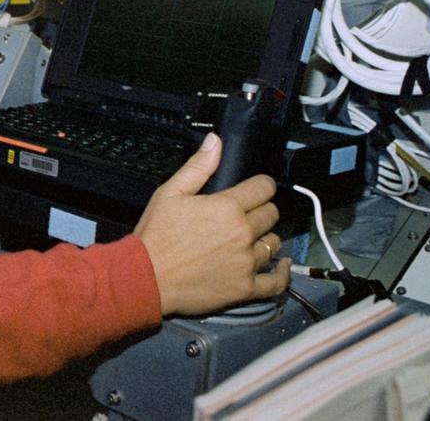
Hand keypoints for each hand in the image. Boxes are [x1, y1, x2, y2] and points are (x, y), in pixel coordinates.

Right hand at [134, 133, 289, 316]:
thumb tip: (215, 142)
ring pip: (274, 244)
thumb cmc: (156, 235)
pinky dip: (282, 273)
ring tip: (251, 239)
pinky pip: (276, 281)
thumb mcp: (170, 193)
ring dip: (264, 238)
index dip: (261, 185)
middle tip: (246, 214)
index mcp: (227, 207)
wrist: (146, 277)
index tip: (256, 189)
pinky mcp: (245, 287)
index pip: (263, 188)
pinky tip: (282, 264)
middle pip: (271, 214)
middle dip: (261, 210)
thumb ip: (198, 167)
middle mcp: (243, 233)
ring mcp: (246, 262)